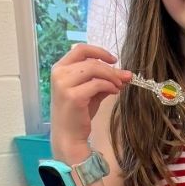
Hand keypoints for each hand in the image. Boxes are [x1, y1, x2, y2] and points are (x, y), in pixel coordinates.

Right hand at [49, 44, 131, 161]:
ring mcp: (63, 85)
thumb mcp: (91, 91)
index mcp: (60, 68)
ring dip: (112, 76)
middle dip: (112, 68)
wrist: (68, 136)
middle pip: (91, 61)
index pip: (80, 49)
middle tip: (125, 76)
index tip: (114, 59)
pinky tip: (115, 92)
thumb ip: (104, 80)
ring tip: (119, 85)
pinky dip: (110, 86)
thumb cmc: (78, 113)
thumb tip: (126, 74)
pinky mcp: (73, 96)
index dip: (99, 51)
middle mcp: (59, 74)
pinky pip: (97, 84)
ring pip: (94, 69)